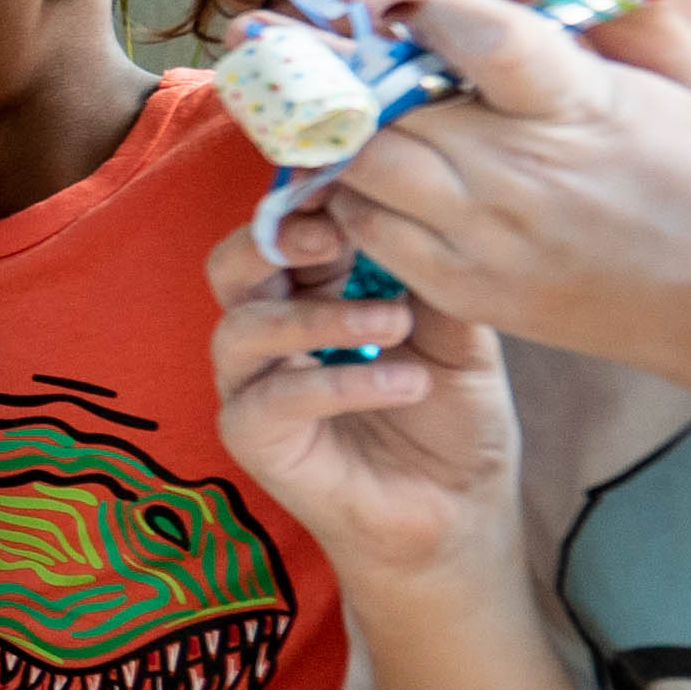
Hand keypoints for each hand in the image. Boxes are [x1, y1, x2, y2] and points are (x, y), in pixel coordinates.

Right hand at [206, 209, 521, 583]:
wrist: (458, 513)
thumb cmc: (452, 419)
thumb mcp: (458, 331)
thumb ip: (431, 275)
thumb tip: (420, 201)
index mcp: (312, 291)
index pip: (285, 227)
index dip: (309, 198)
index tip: (358, 176)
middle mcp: (269, 330)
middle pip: (232, 263)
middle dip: (278, 239)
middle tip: (341, 234)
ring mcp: (252, 385)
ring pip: (242, 327)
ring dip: (318, 316)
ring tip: (395, 324)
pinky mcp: (253, 438)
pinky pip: (272, 399)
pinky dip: (340, 385)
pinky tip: (406, 384)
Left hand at [330, 0, 690, 378]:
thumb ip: (623, 4)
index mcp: (580, 104)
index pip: (477, 37)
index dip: (439, 17)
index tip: (435, 17)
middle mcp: (521, 174)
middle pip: (390, 106)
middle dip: (367, 75)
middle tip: (363, 62)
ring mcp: (488, 239)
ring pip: (363, 170)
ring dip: (354, 138)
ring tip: (370, 119)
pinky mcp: (469, 292)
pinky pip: (372, 235)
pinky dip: (362, 200)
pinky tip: (387, 179)